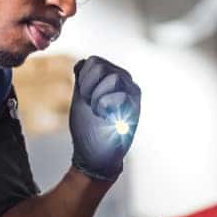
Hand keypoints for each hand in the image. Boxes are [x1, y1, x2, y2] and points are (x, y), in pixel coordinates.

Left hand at [69, 56, 140, 181]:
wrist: (94, 155)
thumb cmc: (87, 129)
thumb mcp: (80, 99)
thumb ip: (82, 80)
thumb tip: (82, 62)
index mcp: (110, 77)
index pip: (93, 61)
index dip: (83, 79)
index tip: (84, 98)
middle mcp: (124, 81)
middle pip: (100, 65)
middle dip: (88, 87)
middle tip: (92, 106)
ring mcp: (132, 92)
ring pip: (111, 77)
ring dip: (97, 98)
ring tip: (100, 112)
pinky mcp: (136, 105)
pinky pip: (119, 95)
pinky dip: (106, 107)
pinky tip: (108, 118)